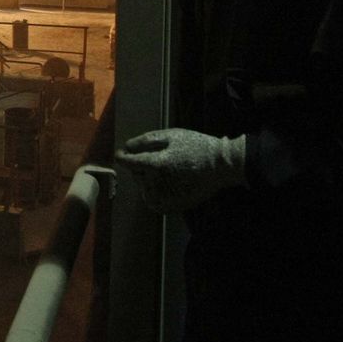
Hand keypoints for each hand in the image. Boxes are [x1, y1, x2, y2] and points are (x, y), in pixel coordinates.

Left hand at [115, 128, 246, 212]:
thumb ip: (146, 141)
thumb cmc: (196, 146)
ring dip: (146, 180)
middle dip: (139, 166)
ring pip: (144, 189)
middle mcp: (158, 183)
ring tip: (162, 171)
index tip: (121, 154)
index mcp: (156, 164)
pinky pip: (154, 202)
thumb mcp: (172, 136)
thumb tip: (127, 147)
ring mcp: (166, 197)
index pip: (129, 163)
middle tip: (155, 158)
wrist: (221, 166)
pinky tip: (164, 184)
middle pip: (136, 175)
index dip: (123, 157)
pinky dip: (153, 194)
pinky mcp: (174, 206)